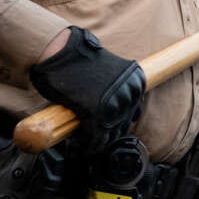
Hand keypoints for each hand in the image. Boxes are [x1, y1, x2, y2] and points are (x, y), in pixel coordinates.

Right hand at [30, 26, 143, 151]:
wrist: (60, 51)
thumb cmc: (78, 61)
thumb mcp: (108, 74)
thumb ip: (116, 91)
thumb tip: (115, 114)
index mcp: (137, 81)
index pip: (132, 113)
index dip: (116, 124)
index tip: (106, 132)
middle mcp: (130, 92)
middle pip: (121, 125)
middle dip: (107, 136)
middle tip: (93, 142)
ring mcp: (115, 103)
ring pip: (108, 134)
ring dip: (96, 143)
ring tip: (84, 147)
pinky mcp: (97, 112)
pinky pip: (94, 137)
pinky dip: (85, 145)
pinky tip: (76, 146)